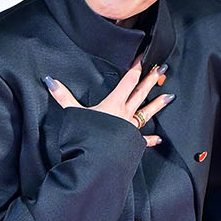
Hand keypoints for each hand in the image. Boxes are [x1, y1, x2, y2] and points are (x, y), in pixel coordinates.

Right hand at [44, 56, 173, 146]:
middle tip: (163, 69)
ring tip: (170, 96)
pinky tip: (157, 138)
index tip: (143, 57)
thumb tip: (50, 81)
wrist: (97, 163)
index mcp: (113, 104)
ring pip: (147, 113)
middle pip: (141, 93)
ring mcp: (130, 129)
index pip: (128, 81)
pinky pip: (143, 140)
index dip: (136, 67)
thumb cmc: (86, 138)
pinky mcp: (132, 144)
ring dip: (158, 104)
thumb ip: (63, 97)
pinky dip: (150, 139)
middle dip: (151, 80)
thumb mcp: (74, 114)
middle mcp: (125, 114)